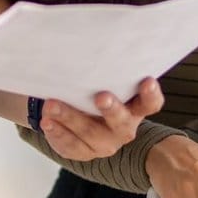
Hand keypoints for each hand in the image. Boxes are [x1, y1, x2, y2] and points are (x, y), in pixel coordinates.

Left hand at [38, 78, 163, 160]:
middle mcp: (124, 128)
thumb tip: (88, 45)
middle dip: (111, 109)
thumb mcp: (106, 83)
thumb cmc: (98, 91)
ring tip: (51, 105)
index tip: (147, 81)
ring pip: (90, 134)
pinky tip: (47, 122)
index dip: (151, 95)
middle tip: (101, 97)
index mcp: (135, 108)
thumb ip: (104, 72)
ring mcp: (105, 143)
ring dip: (70, 118)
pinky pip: (72, 146)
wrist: (84, 117)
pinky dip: (58, 133)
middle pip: (121, 122)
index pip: (150, 104)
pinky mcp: (85, 152)